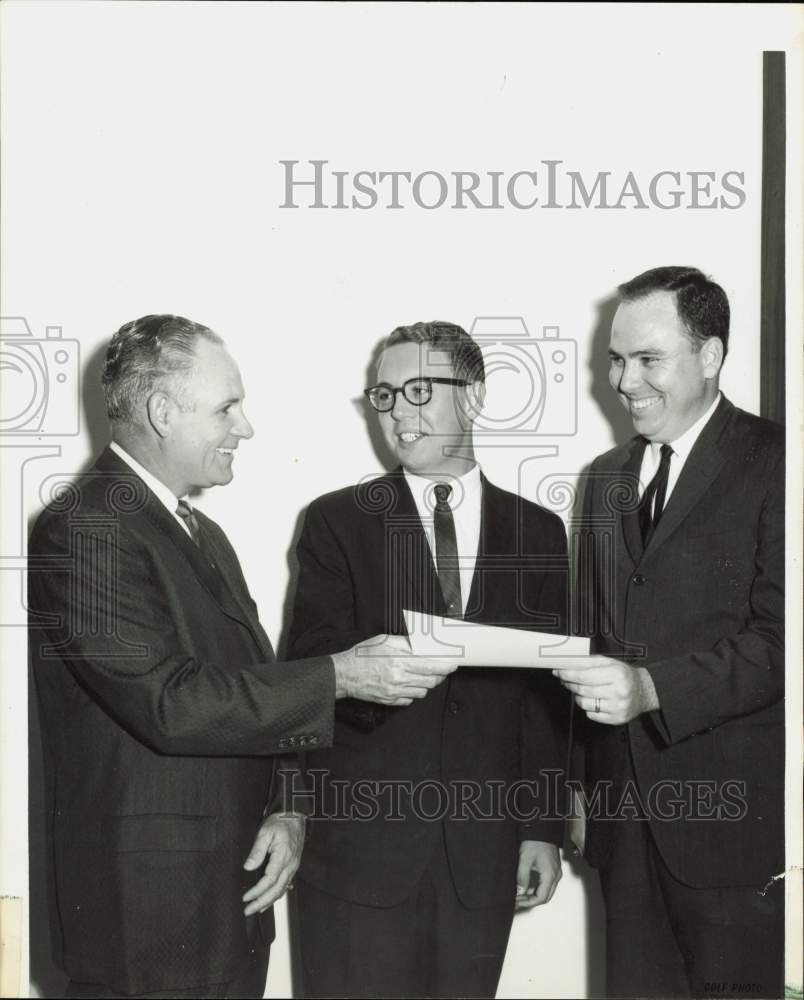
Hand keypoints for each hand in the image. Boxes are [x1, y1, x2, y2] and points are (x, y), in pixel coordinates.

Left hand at [242, 812, 304, 914]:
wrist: (296, 815)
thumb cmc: (281, 821)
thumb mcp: (265, 832)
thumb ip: (257, 850)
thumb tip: (248, 867)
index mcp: (283, 857)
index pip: (269, 881)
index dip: (257, 892)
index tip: (245, 898)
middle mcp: (290, 865)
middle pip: (276, 890)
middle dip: (261, 903)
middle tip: (248, 911)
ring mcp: (293, 866)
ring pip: (282, 890)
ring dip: (269, 902)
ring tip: (256, 909)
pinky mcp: (293, 865)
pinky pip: (286, 885)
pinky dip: (277, 895)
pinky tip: (270, 899)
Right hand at [331, 634, 457, 705]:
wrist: (344, 674)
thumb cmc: (362, 655)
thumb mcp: (383, 641)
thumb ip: (404, 643)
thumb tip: (421, 644)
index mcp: (399, 661)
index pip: (431, 666)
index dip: (445, 667)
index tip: (452, 665)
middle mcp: (399, 678)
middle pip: (430, 681)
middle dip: (440, 676)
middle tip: (442, 670)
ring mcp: (395, 692)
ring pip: (423, 692)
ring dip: (428, 684)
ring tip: (426, 676)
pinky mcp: (390, 701)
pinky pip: (410, 700)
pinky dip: (415, 693)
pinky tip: (411, 684)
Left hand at [515, 840, 561, 907]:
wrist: (542, 829)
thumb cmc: (535, 841)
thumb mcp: (525, 860)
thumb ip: (522, 878)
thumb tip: (519, 892)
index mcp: (550, 875)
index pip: (541, 898)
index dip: (528, 903)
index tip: (517, 902)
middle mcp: (556, 876)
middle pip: (545, 897)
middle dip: (531, 901)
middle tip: (517, 902)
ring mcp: (556, 872)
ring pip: (547, 892)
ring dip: (534, 896)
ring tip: (520, 896)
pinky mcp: (553, 869)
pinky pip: (547, 885)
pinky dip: (537, 889)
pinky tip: (527, 888)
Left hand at [553, 655, 658, 724]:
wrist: (644, 691)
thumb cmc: (623, 675)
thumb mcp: (609, 662)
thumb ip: (589, 661)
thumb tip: (567, 662)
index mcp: (616, 674)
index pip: (584, 676)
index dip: (568, 674)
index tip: (558, 672)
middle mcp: (619, 691)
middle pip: (583, 690)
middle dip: (569, 684)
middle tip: (565, 679)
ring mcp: (618, 707)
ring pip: (585, 704)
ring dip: (578, 696)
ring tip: (581, 690)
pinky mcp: (617, 719)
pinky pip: (591, 715)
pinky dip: (588, 708)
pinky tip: (593, 700)